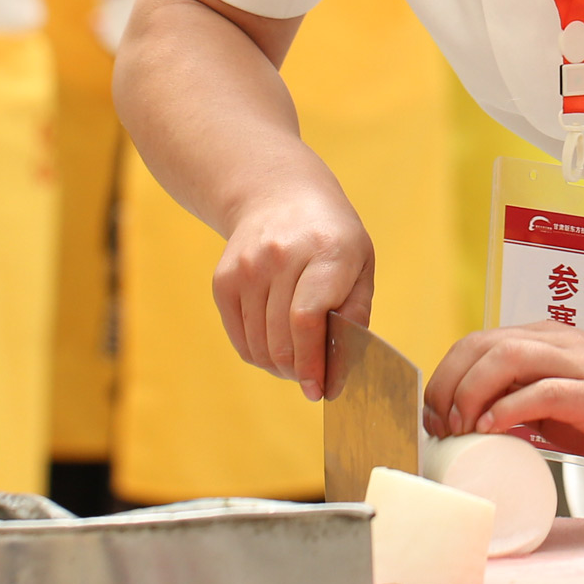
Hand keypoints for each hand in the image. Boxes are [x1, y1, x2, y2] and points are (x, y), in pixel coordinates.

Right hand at [212, 177, 373, 398]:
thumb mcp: (360, 265)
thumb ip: (355, 315)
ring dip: (278, 367)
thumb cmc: (330, 237)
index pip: (307, 320)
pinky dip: (257, 355)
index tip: (319, 389)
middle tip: (311, 381)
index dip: (312, 362)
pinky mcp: (224, 280)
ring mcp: (247, 267)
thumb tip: (339, 371)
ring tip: (296, 365)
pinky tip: (275, 348)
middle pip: (281, 339)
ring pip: (259, 345)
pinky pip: (239, 338)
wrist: (277, 194)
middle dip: (298, 372)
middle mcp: (281, 256)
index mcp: (326, 251)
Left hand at [422, 324, 583, 482]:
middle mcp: (561, 343)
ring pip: (507, 356)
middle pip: (482, 343)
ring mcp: (582, 364)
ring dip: (472, 391)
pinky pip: (543, 390)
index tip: (434, 416)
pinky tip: (494, 429)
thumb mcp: (566, 406)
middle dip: (448, 382)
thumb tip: (482, 424)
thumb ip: (530, 402)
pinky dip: (509, 407)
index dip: (445, 376)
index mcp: (549, 342)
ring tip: (462, 427)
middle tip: (440, 425)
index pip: (477, 341)